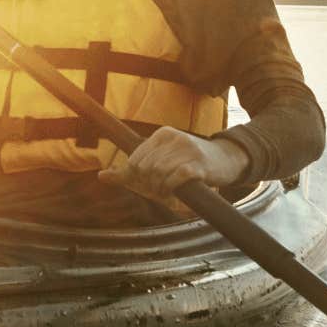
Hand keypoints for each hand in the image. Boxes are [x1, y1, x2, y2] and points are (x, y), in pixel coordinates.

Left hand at [99, 127, 248, 204]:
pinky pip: (176, 178)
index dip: (139, 178)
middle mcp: (173, 137)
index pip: (136, 161)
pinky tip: (178, 191)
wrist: (226, 161)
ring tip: (169, 192)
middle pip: (147, 169)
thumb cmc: (188, 165)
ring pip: (159, 174)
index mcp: (162, 134)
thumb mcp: (159, 163)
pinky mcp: (199, 164)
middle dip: (150, 185)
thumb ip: (128, 172)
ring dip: (162, 189)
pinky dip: (173, 189)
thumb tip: (100, 176)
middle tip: (161, 192)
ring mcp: (187, 149)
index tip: (150, 185)